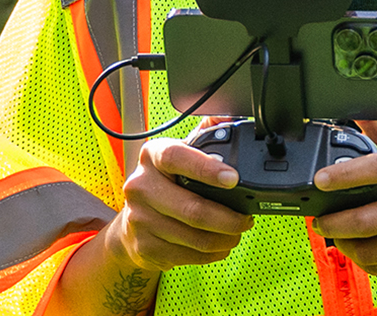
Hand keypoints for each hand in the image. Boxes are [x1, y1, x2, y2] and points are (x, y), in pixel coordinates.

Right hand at [103, 136, 255, 272]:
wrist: (131, 223)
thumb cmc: (162, 184)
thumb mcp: (177, 155)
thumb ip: (202, 137)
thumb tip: (227, 119)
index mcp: (151, 156)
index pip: (177, 157)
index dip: (206, 168)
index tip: (234, 178)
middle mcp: (140, 186)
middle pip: (193, 209)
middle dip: (229, 219)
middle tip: (246, 219)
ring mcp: (139, 219)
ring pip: (195, 237)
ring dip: (225, 239)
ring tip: (236, 233)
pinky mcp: (145, 247)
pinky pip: (189, 256)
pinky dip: (212, 254)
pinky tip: (219, 246)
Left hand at [310, 120, 376, 277]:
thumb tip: (357, 107)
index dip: (344, 175)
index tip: (319, 180)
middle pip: (368, 221)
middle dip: (333, 222)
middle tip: (319, 219)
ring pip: (371, 251)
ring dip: (344, 244)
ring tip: (336, 234)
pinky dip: (362, 260)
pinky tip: (359, 247)